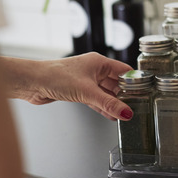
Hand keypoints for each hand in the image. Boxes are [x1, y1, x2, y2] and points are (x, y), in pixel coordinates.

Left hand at [0, 53, 133, 120]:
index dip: (134, 81)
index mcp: (99, 62)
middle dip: (125, 95)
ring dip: (113, 103)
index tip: (145, 92)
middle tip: (136, 107)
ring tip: (125, 114)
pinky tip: (110, 115)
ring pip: (105, 93)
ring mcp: (85, 80)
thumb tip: (126, 112)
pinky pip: (95, 99)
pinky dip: (102, 107)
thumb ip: (108, 104)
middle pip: (116, 83)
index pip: (124, 71)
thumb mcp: (87, 92)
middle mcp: (93, 70)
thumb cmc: (54, 77)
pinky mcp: (77, 91)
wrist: (32, 82)